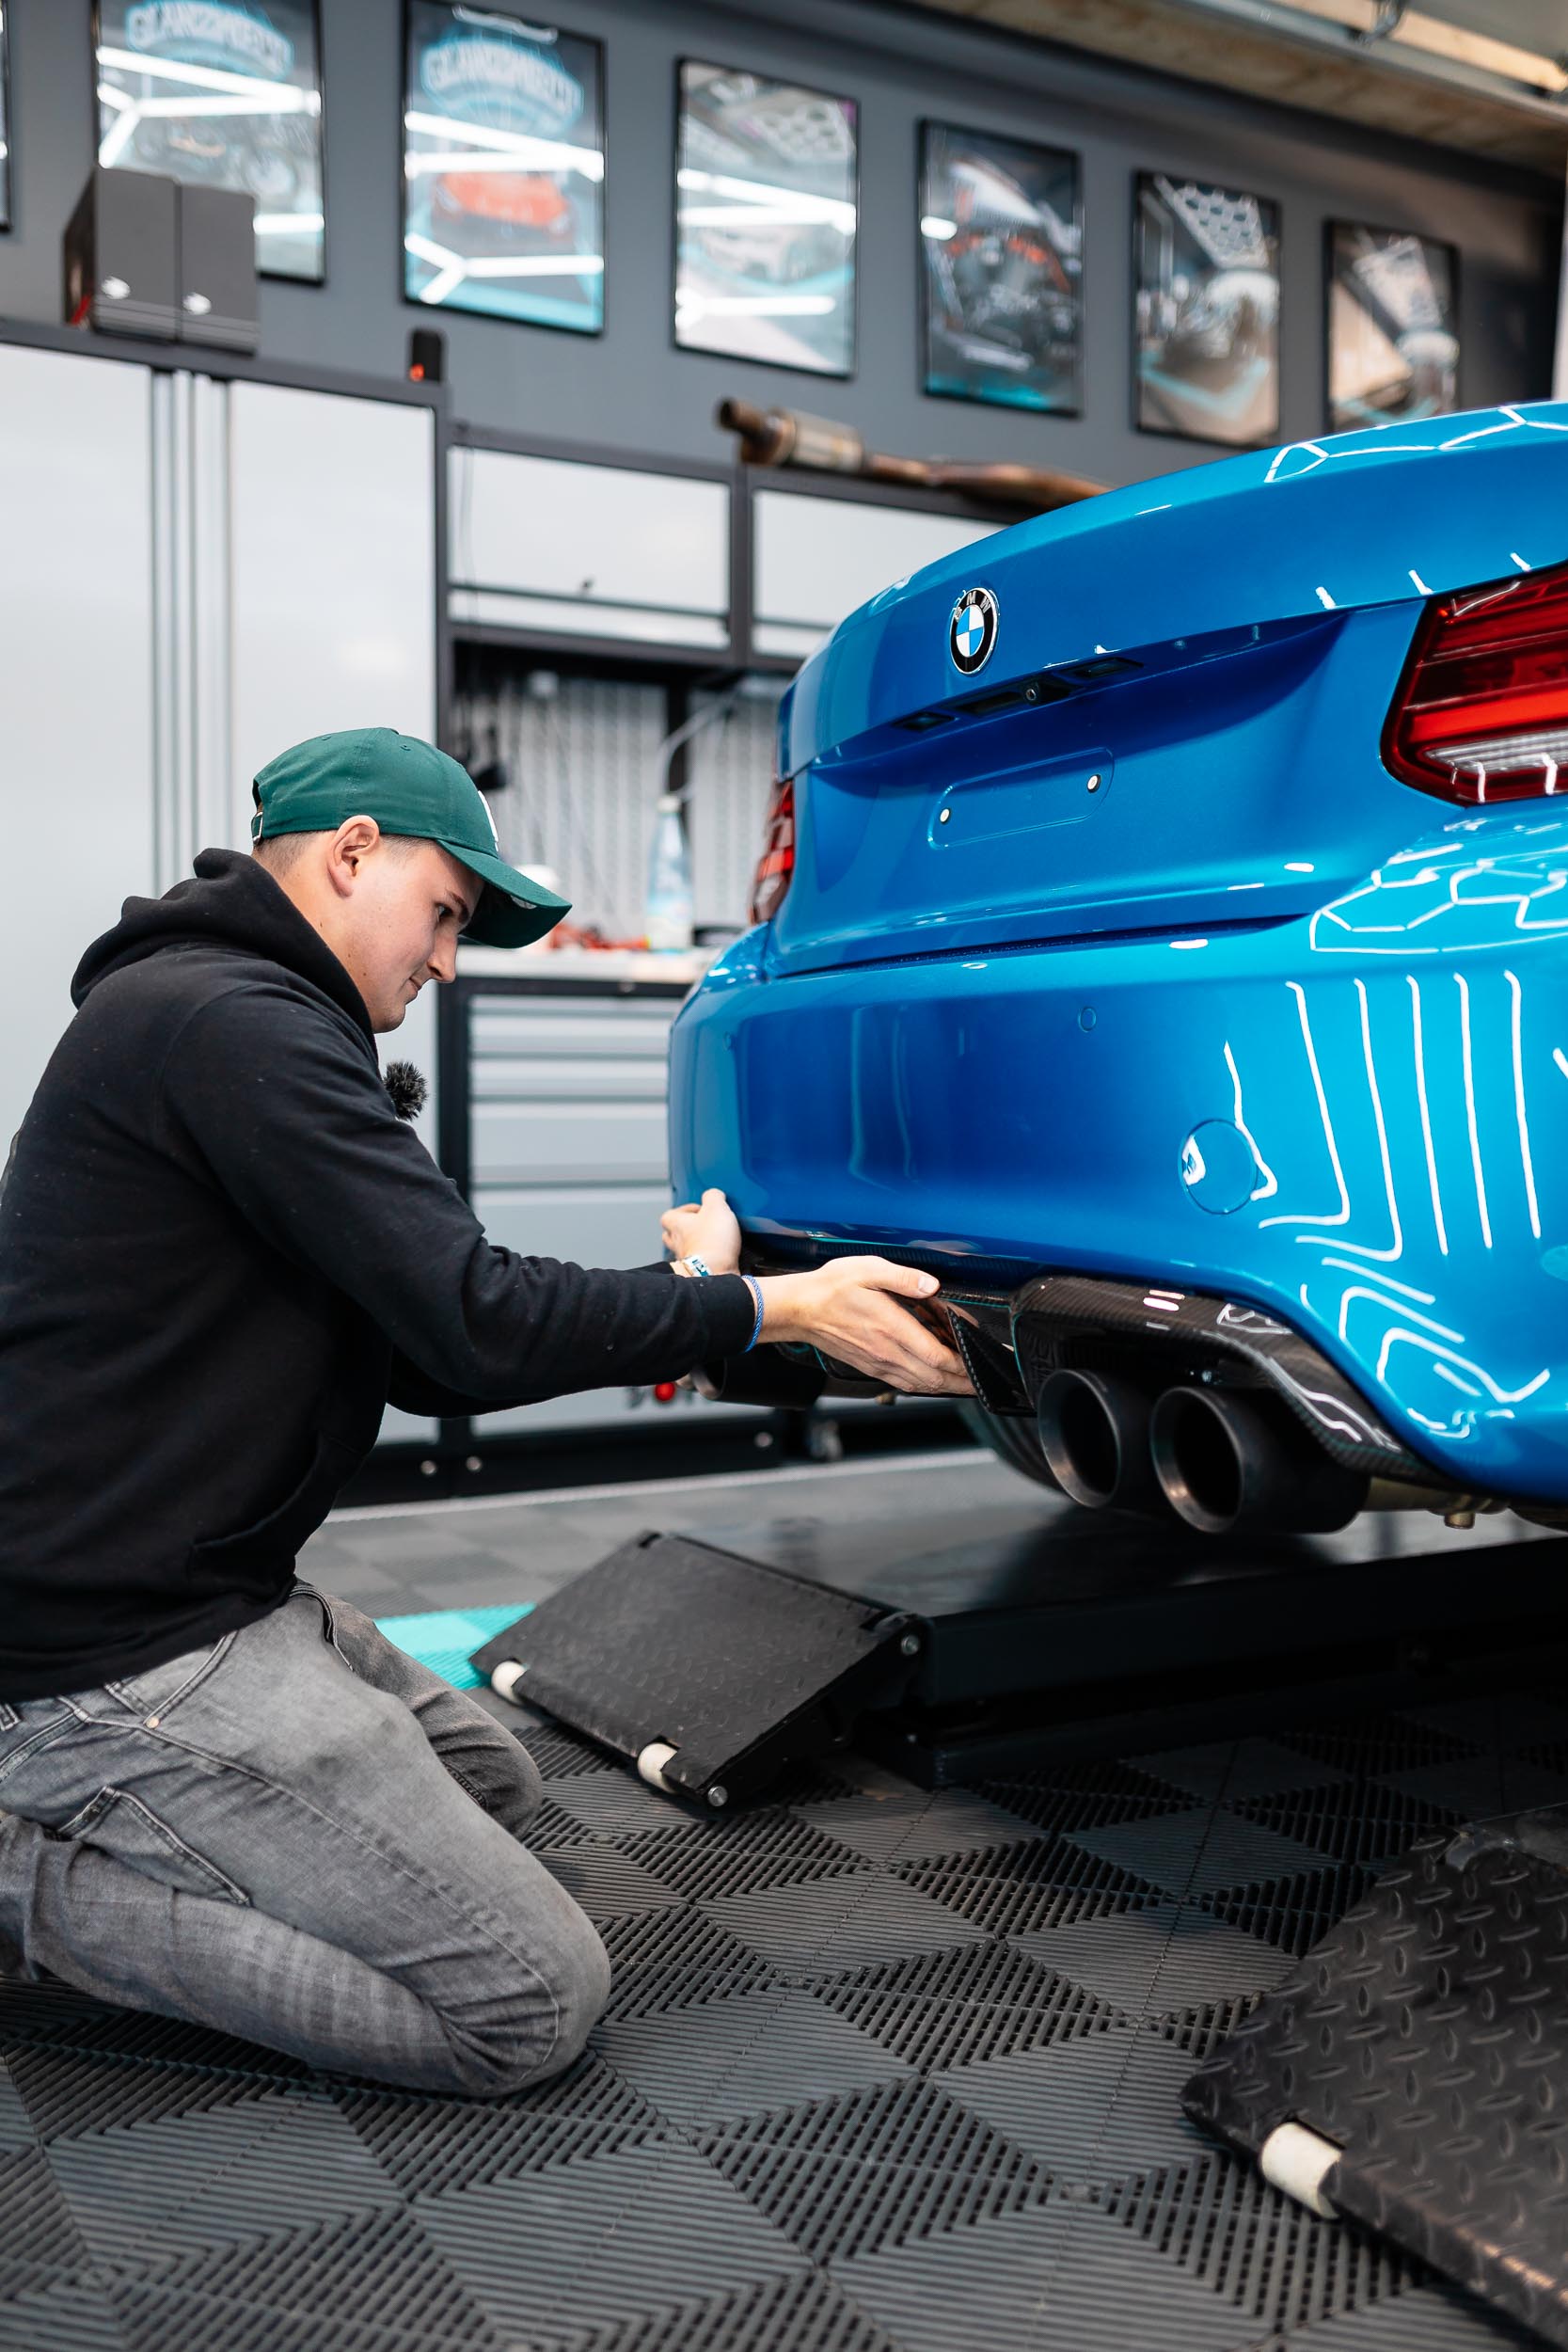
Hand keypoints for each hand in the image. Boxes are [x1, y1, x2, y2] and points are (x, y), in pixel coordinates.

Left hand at [661, 1187, 741, 1274]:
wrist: (715, 1272)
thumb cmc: (712, 1240)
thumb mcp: (716, 1207)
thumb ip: (713, 1196)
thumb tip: (714, 1195)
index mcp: (677, 1224)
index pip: (669, 1214)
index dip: (684, 1210)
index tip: (700, 1209)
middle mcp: (677, 1243)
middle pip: (672, 1234)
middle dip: (686, 1229)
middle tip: (702, 1225)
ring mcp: (685, 1259)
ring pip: (684, 1249)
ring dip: (695, 1244)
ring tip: (712, 1239)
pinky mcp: (697, 1272)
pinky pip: (698, 1262)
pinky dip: (706, 1258)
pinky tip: (719, 1255)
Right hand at [757, 1258, 973, 1396]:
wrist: (799, 1310)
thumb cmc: (831, 1288)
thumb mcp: (869, 1269)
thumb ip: (904, 1277)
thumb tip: (931, 1284)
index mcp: (891, 1329)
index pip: (937, 1356)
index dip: (962, 1364)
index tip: (980, 1362)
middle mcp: (887, 1353)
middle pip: (934, 1378)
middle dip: (962, 1382)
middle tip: (983, 1381)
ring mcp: (878, 1363)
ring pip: (921, 1385)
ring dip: (946, 1387)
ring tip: (966, 1384)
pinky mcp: (870, 1367)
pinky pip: (904, 1383)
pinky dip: (925, 1385)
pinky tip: (933, 1380)